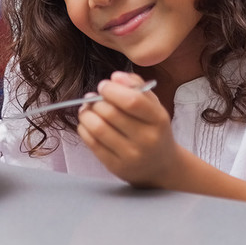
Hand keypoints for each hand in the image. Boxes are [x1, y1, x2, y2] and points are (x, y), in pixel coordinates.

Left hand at [77, 72, 179, 188]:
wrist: (161, 166)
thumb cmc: (153, 128)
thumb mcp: (153, 104)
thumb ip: (135, 84)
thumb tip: (115, 78)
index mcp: (158, 119)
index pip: (132, 101)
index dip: (112, 90)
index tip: (103, 86)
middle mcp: (147, 140)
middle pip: (111, 114)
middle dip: (96, 101)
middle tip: (92, 98)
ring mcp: (131, 156)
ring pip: (98, 129)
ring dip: (86, 114)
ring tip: (86, 109)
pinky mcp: (117, 167)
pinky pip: (93, 144)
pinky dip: (84, 129)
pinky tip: (87, 124)